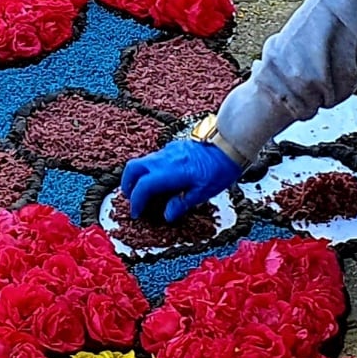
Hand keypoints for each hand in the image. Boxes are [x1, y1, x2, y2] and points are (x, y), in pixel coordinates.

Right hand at [119, 139, 240, 225]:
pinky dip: (149, 170)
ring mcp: (167, 150)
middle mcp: (163, 159)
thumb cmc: (219, 168)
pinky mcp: (173, 147)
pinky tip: (161, 180)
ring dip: (138, 177)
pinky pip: (154, 158)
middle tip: (132, 199)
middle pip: (133, 168)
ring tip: (146, 192)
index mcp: (169, 172)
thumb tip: (168, 214)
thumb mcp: (203, 192)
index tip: (137, 212)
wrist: (228, 143)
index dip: (136, 201)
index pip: (142, 186)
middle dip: (127, 184)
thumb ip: (182, 203)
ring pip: (142, 162)